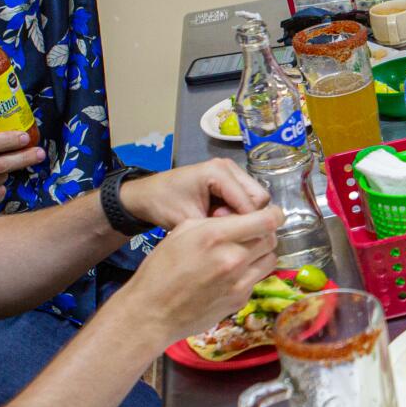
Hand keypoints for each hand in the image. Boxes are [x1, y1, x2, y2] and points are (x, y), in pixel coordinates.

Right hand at [110, 208, 283, 343]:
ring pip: (270, 259)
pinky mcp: (241, 300)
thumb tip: (238, 219)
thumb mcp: (182, 232)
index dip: (273, 214)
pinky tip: (232, 273)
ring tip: (244, 252)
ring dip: (262, 253)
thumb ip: (214, 221)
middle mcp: (234, 258)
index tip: (270, 213)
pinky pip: (257, 279)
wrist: (153, 313)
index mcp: (216, 236)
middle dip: (265, 232)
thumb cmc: (160, 269)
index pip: (266, 220)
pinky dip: (251, 272)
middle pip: (271, 238)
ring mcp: (240, 282)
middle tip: (252, 233)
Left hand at [117, 159, 268, 231]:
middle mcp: (229, 167)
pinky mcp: (230, 178)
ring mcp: (231, 170)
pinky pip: (246, 198)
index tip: (223, 234)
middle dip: (245, 217)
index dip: (244, 223)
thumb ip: (218, 228)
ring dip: (241, 215)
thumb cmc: (163, 206)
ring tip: (216, 221)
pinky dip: (237, 211)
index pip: (251, 202)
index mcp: (219, 172)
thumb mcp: (189, 221)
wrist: (146, 195)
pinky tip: (218, 216)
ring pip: (256, 199)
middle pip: (259, 198)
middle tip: (219, 225)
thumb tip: (245, 239)